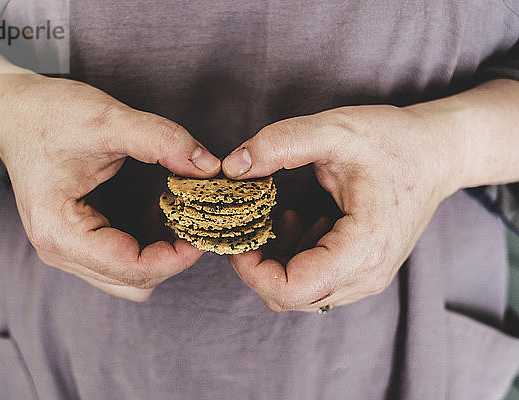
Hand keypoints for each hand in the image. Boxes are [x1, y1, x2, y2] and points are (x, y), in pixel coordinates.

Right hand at [0, 52, 220, 300]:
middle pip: (133, 282)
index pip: (131, 269)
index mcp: (60, 231)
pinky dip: (148, 244)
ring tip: (178, 213)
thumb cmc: (49, 114)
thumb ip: (163, 141)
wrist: (13, 111)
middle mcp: (60, 251)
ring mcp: (67, 249)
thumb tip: (209, 167)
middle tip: (196, 220)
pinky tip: (159, 212)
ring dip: (161, 253)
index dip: (176, 257)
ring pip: (130, 277)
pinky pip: (122, 260)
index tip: (202, 229)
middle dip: (171, 257)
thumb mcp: (109, 120)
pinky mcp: (78, 240)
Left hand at [222, 105, 458, 310]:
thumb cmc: (393, 141)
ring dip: (279, 260)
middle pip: (290, 298)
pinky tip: (305, 222)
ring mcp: (367, 277)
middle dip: (260, 265)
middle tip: (255, 223)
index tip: (240, 238)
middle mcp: (367, 275)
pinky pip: (316, 283)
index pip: (291, 290)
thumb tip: (233, 166)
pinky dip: (297, 258)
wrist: (437, 153)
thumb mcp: (334, 130)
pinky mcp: (364, 271)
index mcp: (362, 248)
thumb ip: (281, 143)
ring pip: (301, 294)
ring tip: (286, 216)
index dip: (252, 271)